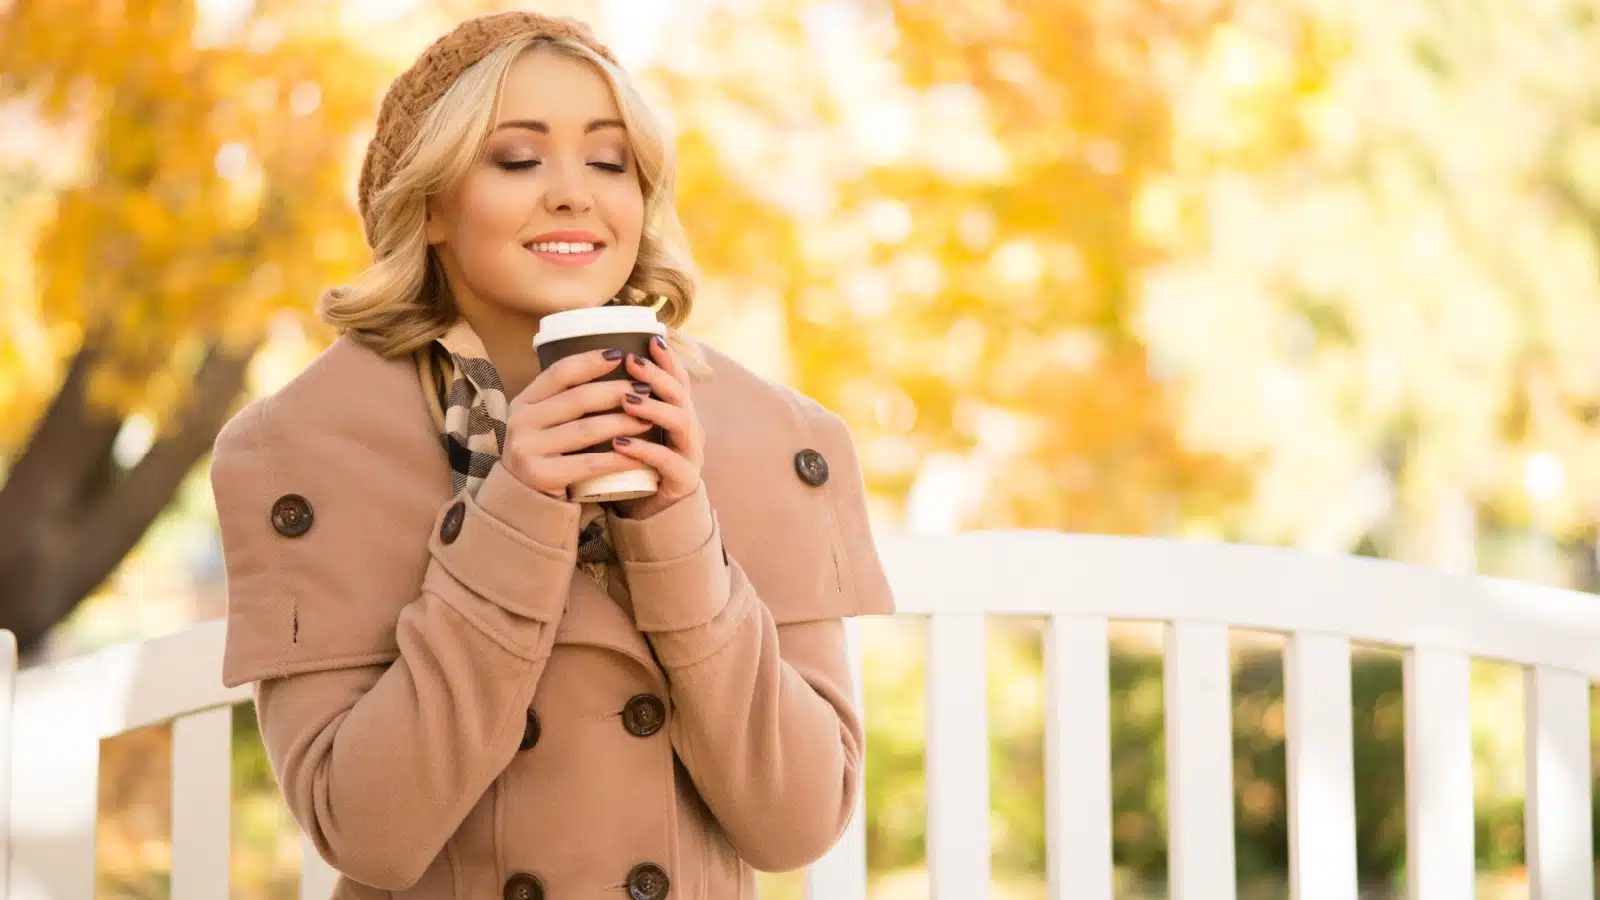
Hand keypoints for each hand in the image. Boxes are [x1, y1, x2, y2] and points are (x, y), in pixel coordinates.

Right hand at [501, 349, 653, 500]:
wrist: (524, 502)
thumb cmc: (547, 455)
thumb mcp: (544, 422)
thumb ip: (565, 399)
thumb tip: (612, 363)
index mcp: (523, 402)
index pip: (559, 373)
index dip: (590, 361)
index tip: (620, 354)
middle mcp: (520, 422)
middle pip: (578, 399)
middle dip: (616, 392)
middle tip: (645, 391)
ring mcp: (528, 449)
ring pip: (586, 430)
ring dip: (623, 423)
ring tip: (648, 420)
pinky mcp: (541, 476)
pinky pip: (588, 463)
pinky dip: (617, 459)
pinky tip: (638, 456)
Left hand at [611, 335, 703, 518]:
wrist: (650, 516)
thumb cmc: (635, 469)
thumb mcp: (630, 432)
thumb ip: (622, 407)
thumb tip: (589, 372)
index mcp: (679, 415)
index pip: (678, 380)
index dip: (667, 359)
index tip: (650, 340)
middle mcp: (690, 430)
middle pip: (681, 394)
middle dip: (656, 375)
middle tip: (630, 362)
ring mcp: (690, 455)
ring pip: (681, 422)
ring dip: (652, 408)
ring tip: (626, 400)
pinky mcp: (683, 481)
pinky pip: (668, 461)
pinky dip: (644, 449)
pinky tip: (621, 444)